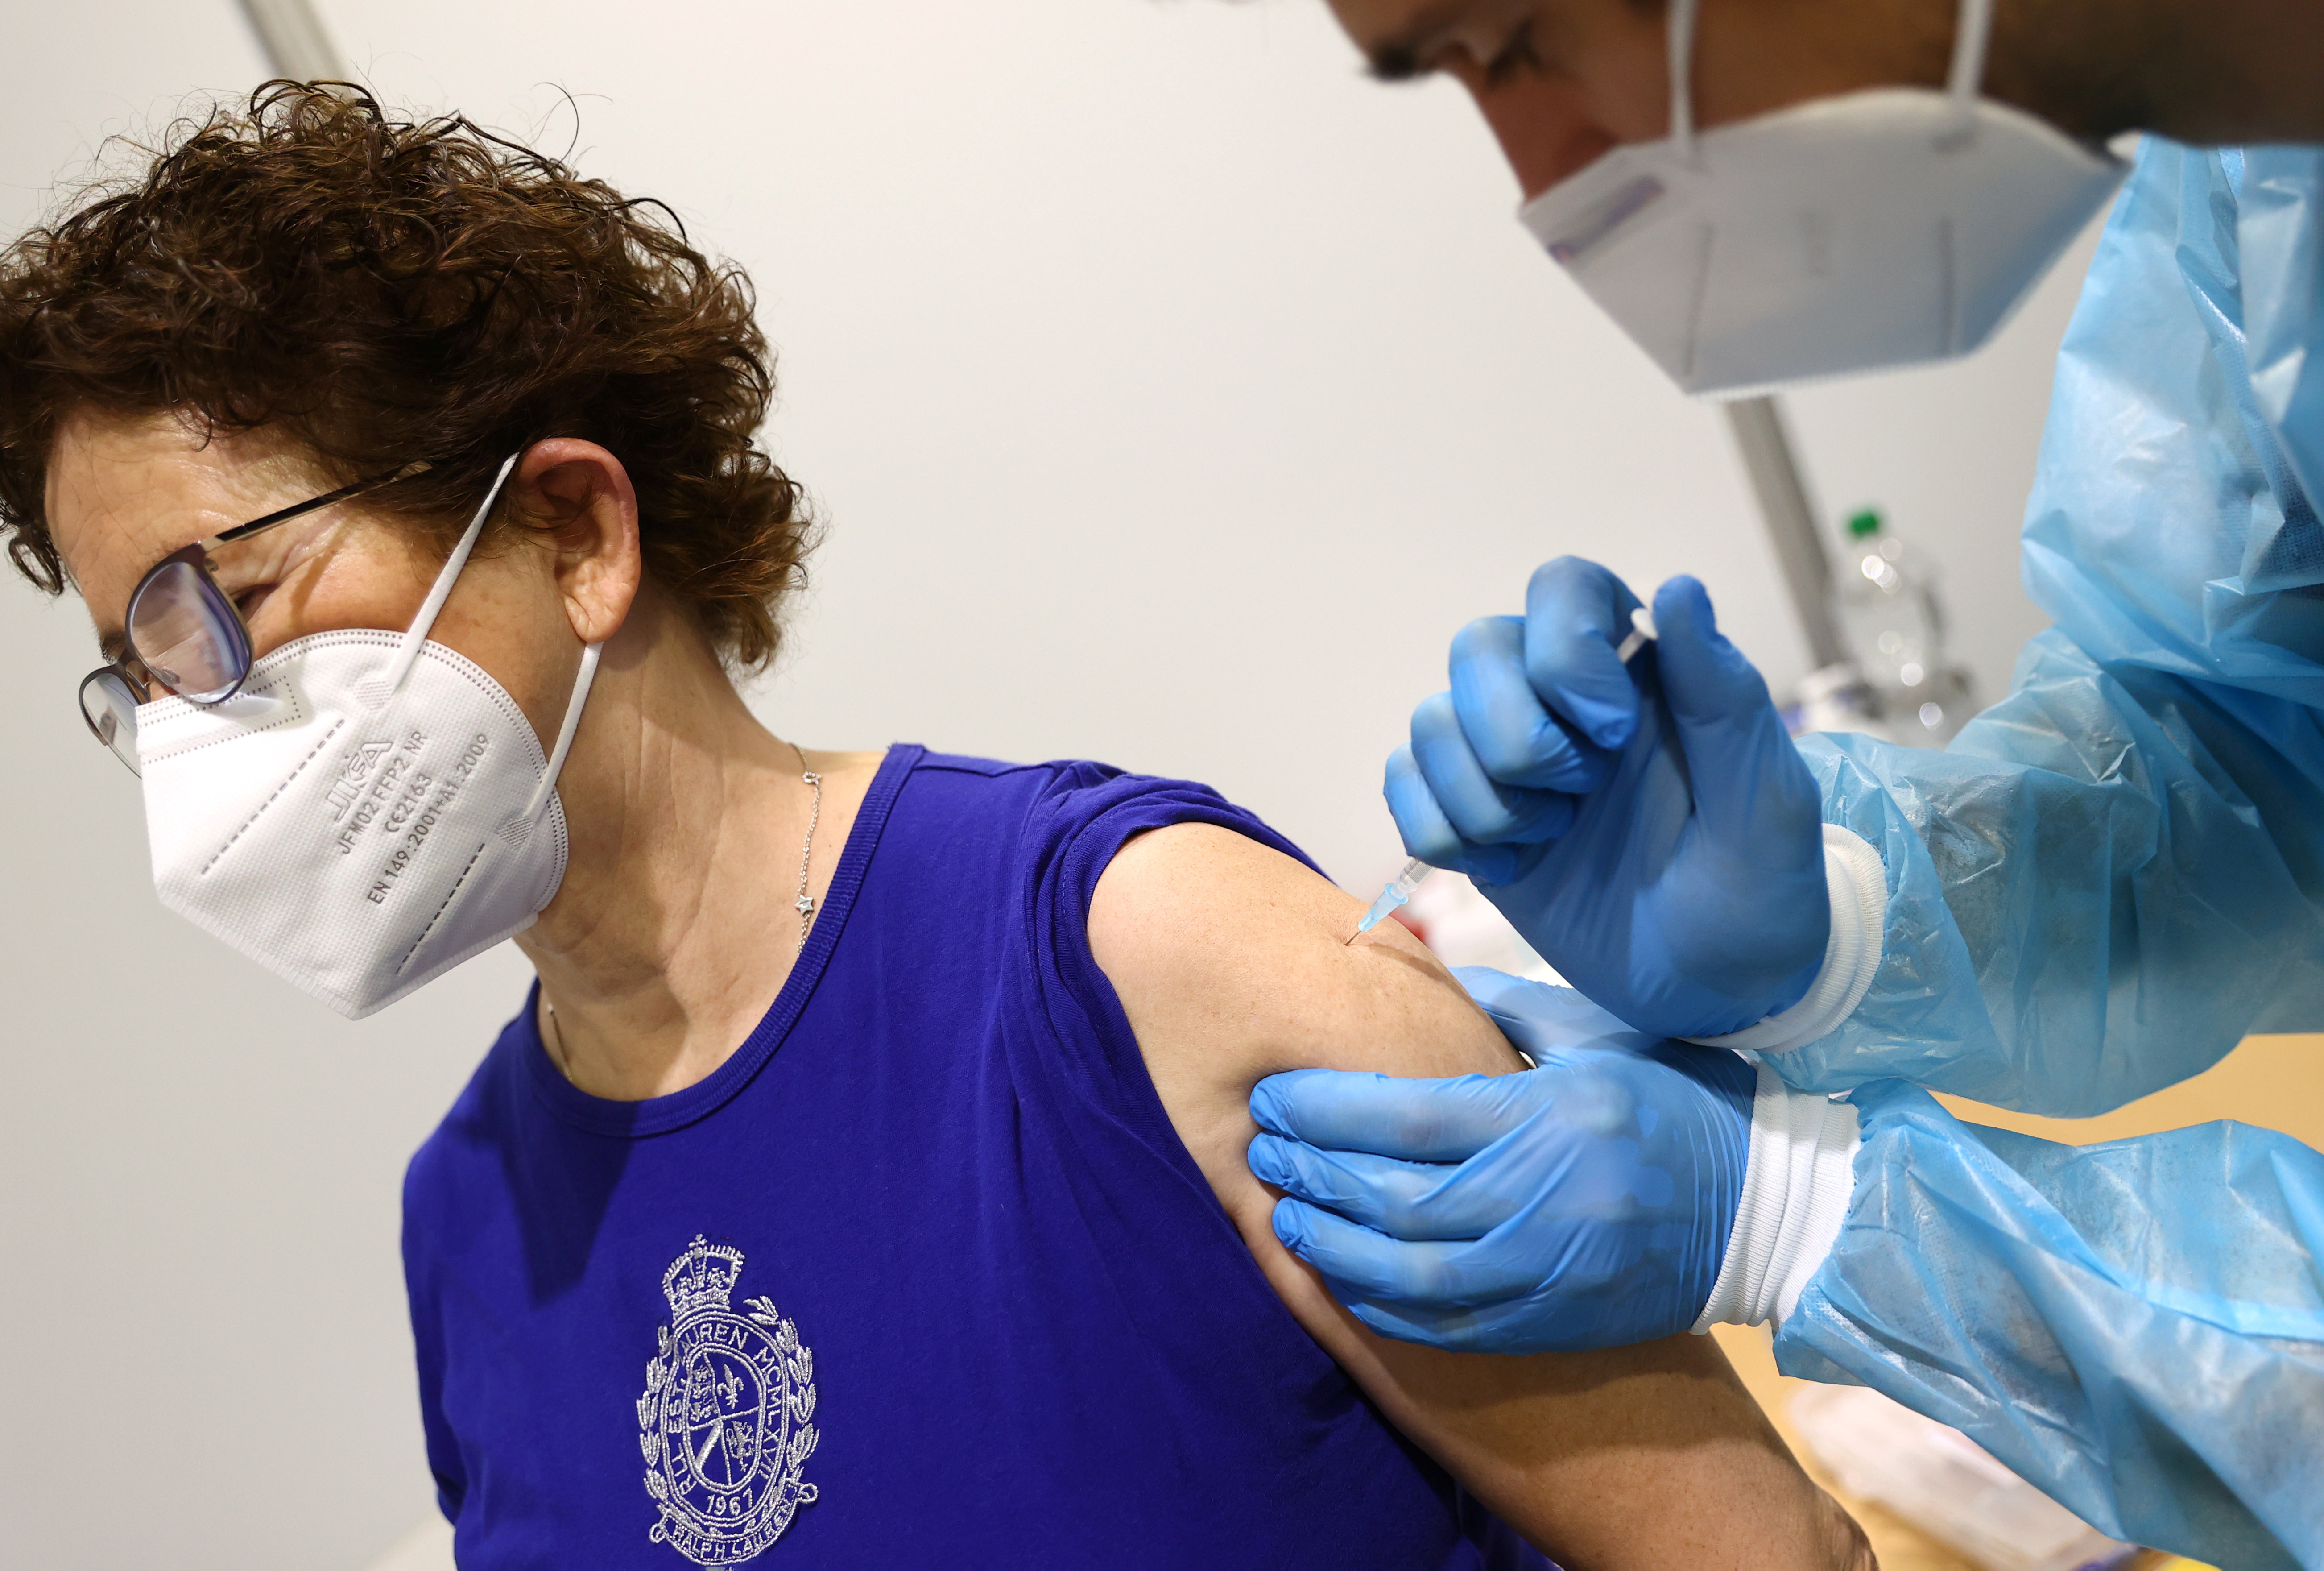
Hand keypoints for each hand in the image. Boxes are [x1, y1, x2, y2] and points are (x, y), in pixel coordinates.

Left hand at [1247, 970, 1754, 1352]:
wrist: (1773, 1208)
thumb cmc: (1679, 1102)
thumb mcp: (1601, 1035)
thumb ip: (1502, 1008)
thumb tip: (1409, 964)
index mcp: (1553, 1112)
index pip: (1405, 1113)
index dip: (1322, 1107)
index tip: (1273, 1093)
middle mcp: (1548, 1195)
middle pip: (1390, 1194)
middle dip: (1311, 1171)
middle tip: (1261, 1149)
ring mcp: (1553, 1269)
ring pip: (1405, 1271)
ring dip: (1330, 1243)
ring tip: (1284, 1210)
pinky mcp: (1557, 1320)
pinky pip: (1446, 1325)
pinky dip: (1381, 1302)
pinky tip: (1341, 1275)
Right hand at [1388, 557, 1827, 1038]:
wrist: (1716, 992)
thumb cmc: (1759, 891)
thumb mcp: (1768, 800)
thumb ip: (1723, 695)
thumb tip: (1679, 588)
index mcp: (1638, 674)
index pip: (1563, 588)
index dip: (1563, 649)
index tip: (1613, 734)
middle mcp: (1561, 701)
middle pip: (1478, 647)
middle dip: (1514, 735)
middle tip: (1580, 799)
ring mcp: (1507, 759)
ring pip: (1431, 721)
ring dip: (1484, 795)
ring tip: (1550, 840)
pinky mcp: (1471, 818)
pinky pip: (1402, 784)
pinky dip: (1441, 830)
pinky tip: (1506, 867)